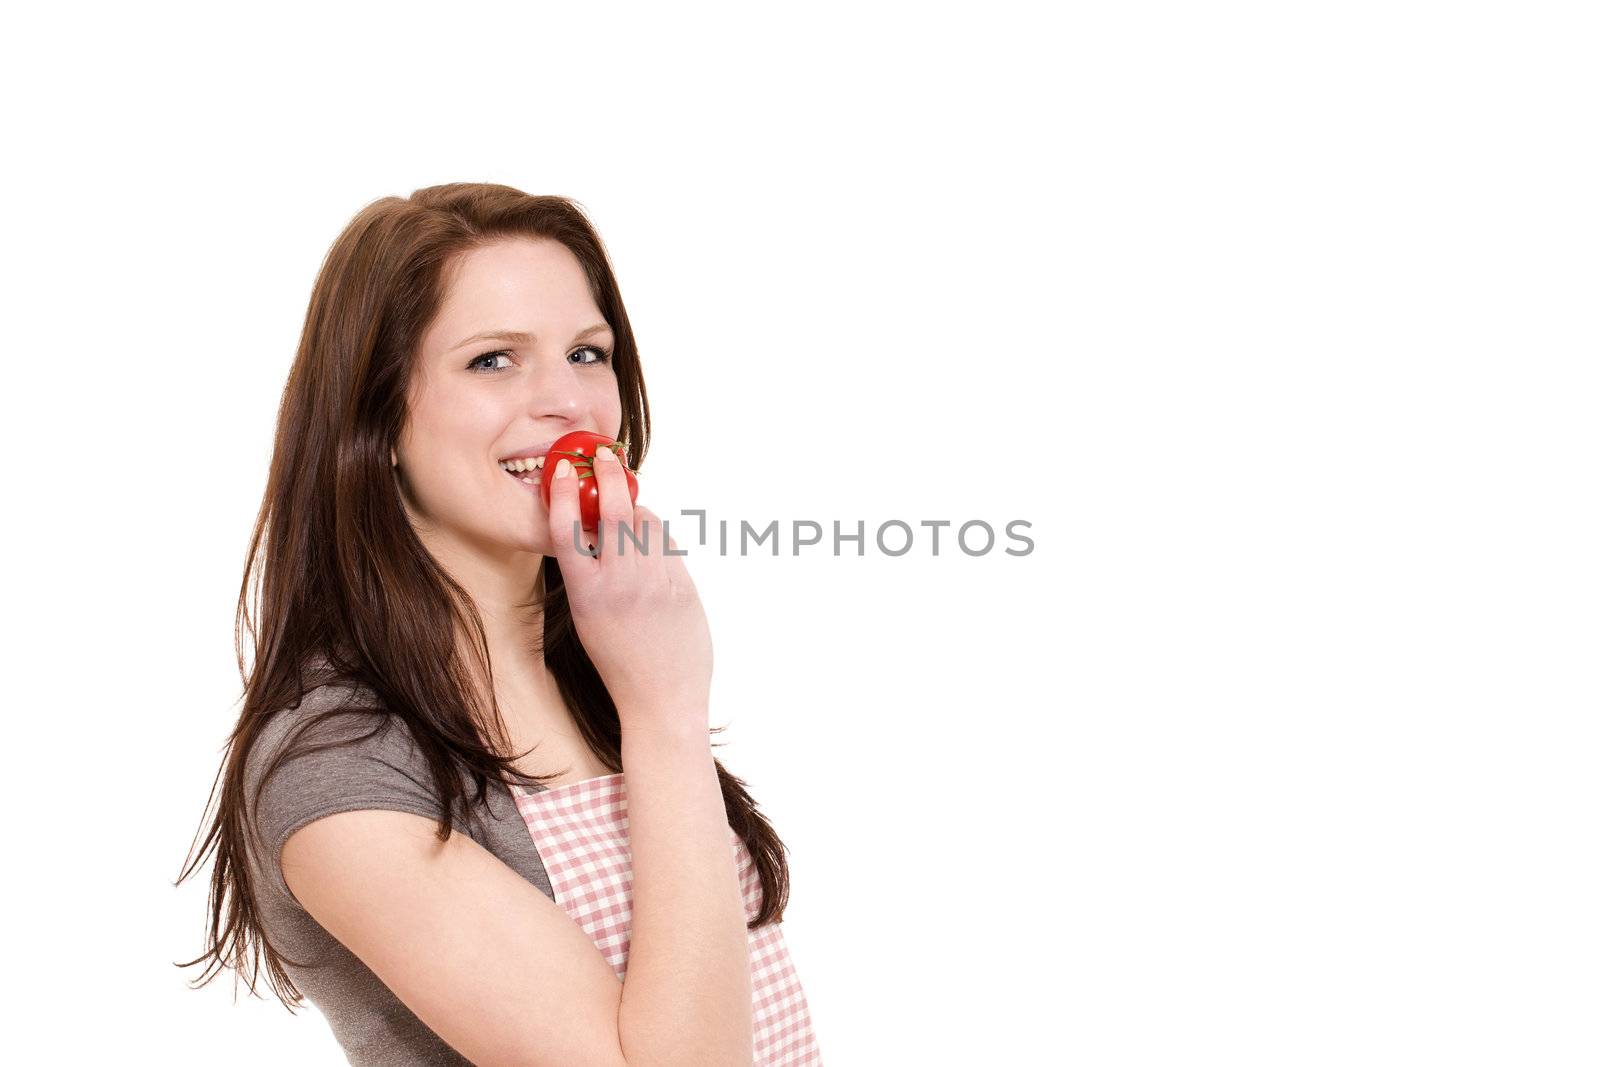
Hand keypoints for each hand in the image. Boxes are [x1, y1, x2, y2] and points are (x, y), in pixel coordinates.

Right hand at [545, 447, 711, 734]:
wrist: (662, 699)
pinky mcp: (683, 584)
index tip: (561, 470)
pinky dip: (655, 536)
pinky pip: (667, 544)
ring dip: (634, 509)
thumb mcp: (589, 619)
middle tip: (603, 457)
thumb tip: (595, 528)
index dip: (561, 493)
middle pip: (612, 510)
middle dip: (606, 475)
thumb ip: (590, 574)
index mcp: (588, 593)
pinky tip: (649, 547)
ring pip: (646, 521)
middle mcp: (621, 582)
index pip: (567, 529)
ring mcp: (656, 581)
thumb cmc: (620, 662)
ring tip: (628, 517)